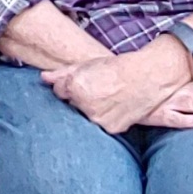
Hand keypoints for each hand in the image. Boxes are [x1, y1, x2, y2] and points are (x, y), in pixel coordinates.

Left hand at [42, 48, 173, 134]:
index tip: (85, 81)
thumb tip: (44, 78)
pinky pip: (100, 125)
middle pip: (72, 105)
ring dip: (92, 109)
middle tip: (98, 89)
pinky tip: (115, 107)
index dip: (70, 85)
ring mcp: (97, 119)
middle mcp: (84, 105)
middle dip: (80, 98)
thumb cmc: (118, 68)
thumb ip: (63, 73)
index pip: (59, 91)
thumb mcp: (88, 65)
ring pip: (85, 116)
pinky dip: (105, 118)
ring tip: (109, 97)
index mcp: (75, 87)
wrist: (148, 77)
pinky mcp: (110, 128)